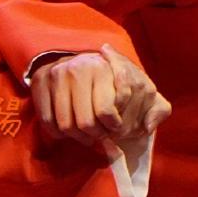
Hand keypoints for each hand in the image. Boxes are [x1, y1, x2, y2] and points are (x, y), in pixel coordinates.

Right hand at [29, 43, 171, 151]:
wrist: (76, 58)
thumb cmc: (114, 79)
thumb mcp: (142, 88)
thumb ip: (157, 108)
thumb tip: (149, 127)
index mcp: (104, 68)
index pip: (106, 113)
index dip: (113, 129)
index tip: (116, 129)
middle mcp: (78, 69)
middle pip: (85, 124)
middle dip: (95, 136)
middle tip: (100, 136)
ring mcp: (56, 76)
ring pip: (65, 126)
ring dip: (78, 138)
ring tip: (87, 136)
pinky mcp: (40, 84)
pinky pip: (48, 122)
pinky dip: (58, 134)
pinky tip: (69, 131)